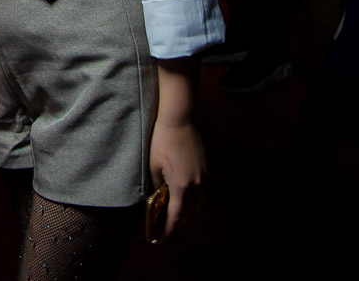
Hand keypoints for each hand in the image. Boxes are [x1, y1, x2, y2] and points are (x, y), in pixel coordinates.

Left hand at [149, 120, 205, 240]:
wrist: (179, 118)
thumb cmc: (161, 140)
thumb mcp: (153, 165)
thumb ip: (157, 185)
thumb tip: (158, 197)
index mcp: (182, 185)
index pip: (175, 216)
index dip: (167, 229)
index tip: (158, 238)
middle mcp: (196, 184)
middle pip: (188, 213)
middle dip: (176, 224)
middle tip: (164, 230)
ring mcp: (203, 176)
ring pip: (198, 204)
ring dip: (186, 213)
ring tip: (173, 217)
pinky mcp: (205, 168)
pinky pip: (201, 192)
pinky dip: (193, 201)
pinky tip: (183, 199)